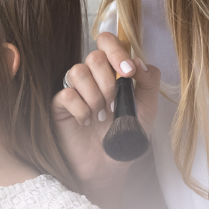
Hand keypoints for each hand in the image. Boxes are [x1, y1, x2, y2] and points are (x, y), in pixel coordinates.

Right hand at [52, 32, 160, 193]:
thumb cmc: (126, 136)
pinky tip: (86, 122)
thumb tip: (139, 62)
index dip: (117, 51)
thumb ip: (148, 83)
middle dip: (109, 83)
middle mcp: (91, 76)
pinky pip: (67, 95)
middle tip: (115, 106)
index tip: (129, 73)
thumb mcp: (147, 109)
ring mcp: (74, 89)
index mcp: (111, 71)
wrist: (110, 167)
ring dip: (95, 97)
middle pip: (94, 56)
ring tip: (101, 116)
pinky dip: (81, 109)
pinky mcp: (59, 106)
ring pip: (77, 72)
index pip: (107, 41)